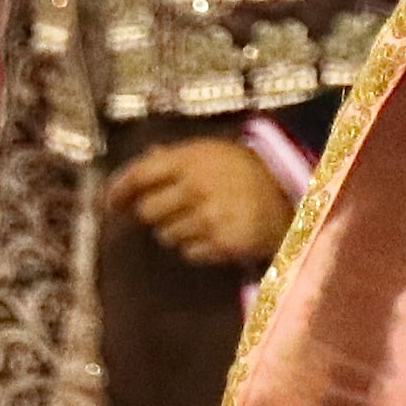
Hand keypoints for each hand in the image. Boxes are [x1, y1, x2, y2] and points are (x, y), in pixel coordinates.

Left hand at [104, 136, 294, 268]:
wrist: (294, 200)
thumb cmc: (250, 172)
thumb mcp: (216, 152)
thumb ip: (178, 157)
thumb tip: (145, 159)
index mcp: (192, 158)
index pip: (140, 175)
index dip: (119, 189)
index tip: (110, 202)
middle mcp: (196, 187)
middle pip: (147, 211)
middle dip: (155, 213)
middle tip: (172, 209)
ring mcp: (208, 218)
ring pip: (166, 236)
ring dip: (177, 231)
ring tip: (202, 220)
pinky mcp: (221, 244)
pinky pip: (189, 253)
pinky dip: (197, 248)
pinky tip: (215, 234)